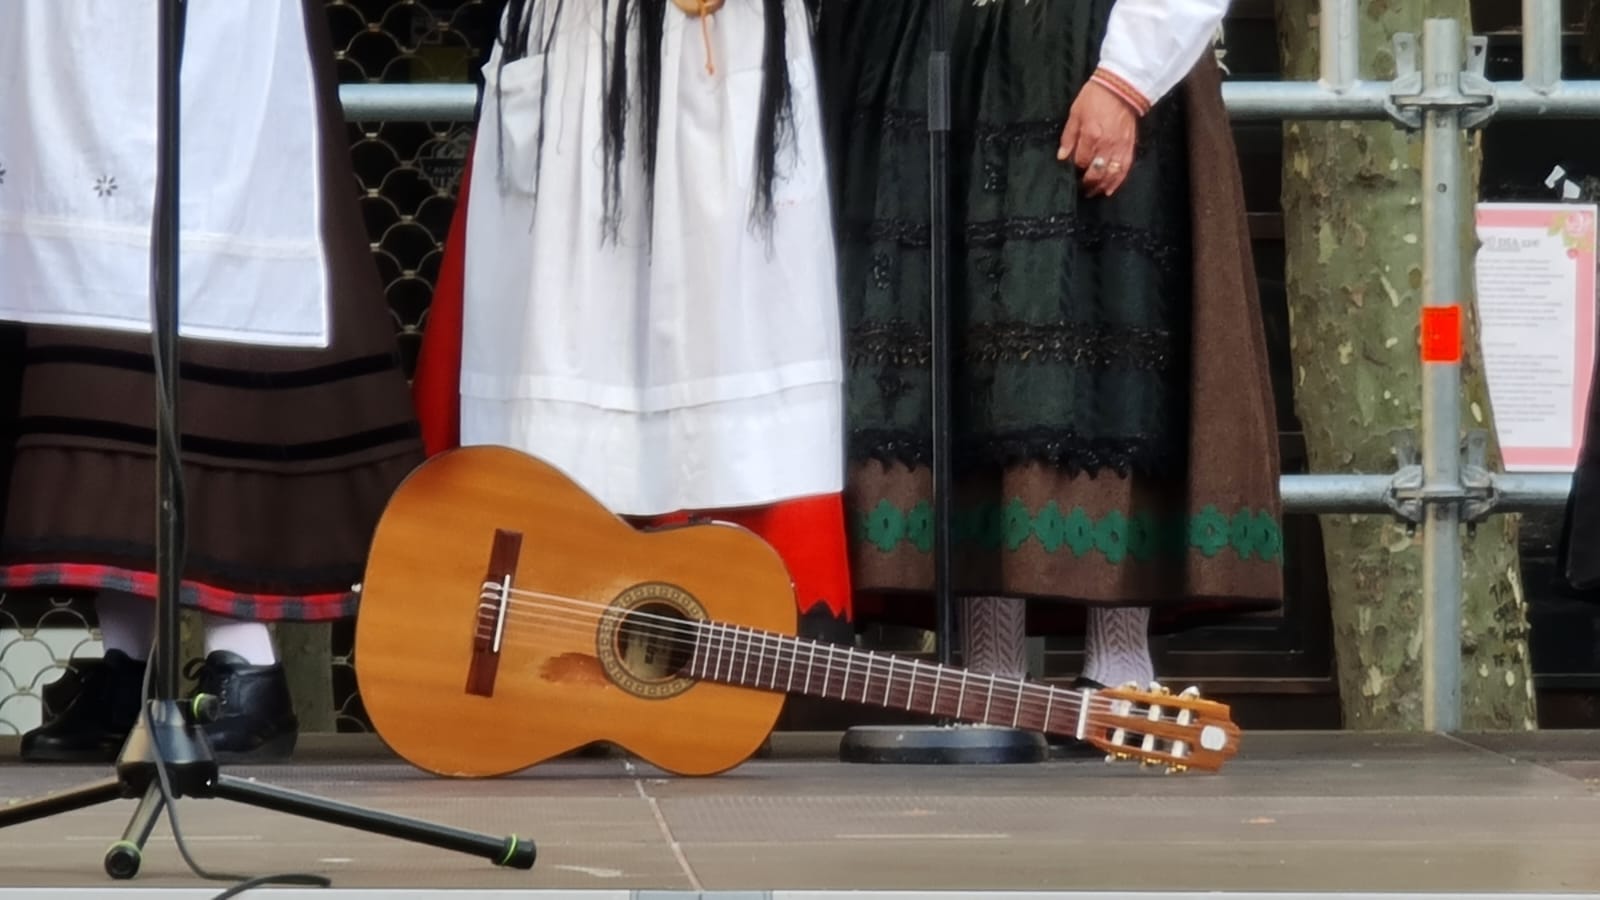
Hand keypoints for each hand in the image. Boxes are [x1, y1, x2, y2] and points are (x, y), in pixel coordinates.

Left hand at [1058, 80, 1139, 197]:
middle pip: (1095, 173)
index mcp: (1090, 136)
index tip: (1071, 169)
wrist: (1121, 88)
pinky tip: (1109, 190)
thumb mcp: (1075, 113)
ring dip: (1100, 186)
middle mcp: (1106, 145)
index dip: (1074, 167)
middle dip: (1086, 183)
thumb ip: (1068, 137)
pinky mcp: (1129, 147)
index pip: (1080, 161)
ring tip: (1092, 192)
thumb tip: (1061, 156)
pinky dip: (1116, 182)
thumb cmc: (1095, 97)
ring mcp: (1119, 147)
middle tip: (1080, 187)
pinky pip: (1124, 170)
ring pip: (1109, 175)